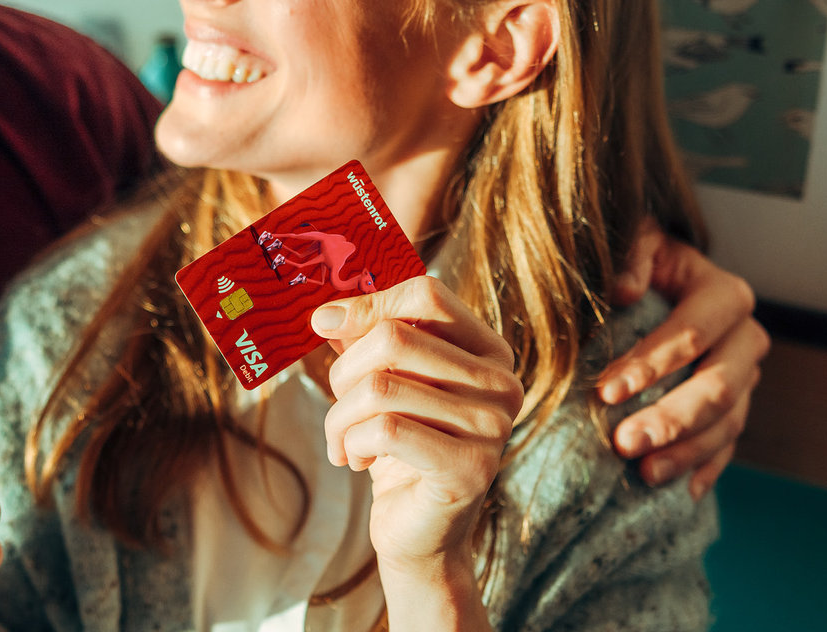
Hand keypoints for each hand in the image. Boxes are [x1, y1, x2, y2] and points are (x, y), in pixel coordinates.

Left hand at [311, 276, 522, 575]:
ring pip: (380, 387)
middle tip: (337, 403)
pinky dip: (352, 443)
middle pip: (395, 338)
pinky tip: (354, 460)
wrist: (420, 531)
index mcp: (488, 351)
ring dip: (340, 416)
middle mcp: (501, 383)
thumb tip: (327, 313)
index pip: (428, 295)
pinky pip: (385, 430)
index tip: (326, 323)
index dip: (369, 304)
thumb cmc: (401, 448)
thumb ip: (366, 339)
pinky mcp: (470, 468)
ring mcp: (493, 426)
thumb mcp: (385, 382)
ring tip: (341, 439)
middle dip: (343, 371)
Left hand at [602, 219, 767, 497]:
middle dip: (672, 418)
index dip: (654, 363)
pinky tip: (680, 492)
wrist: (657, 280)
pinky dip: (704, 470)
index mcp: (724, 294)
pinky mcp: (734, 411)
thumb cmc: (638, 260)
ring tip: (643, 473)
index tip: (608, 391)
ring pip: (728, 423)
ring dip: (686, 452)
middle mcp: (744, 338)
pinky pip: (727, 447)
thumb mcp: (634, 241)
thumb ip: (632, 254)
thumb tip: (626, 288)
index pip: (695, 332)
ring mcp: (744, 379)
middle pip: (720, 386)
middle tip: (624, 443)